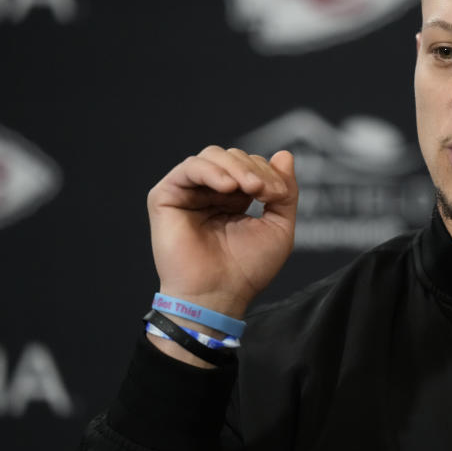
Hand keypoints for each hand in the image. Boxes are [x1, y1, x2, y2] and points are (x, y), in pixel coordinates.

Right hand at [146, 146, 297, 318]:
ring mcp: (187, 193)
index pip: (252, 166)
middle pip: (233, 157)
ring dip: (237, 167)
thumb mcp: (279, 227)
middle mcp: (209, 192)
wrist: (217, 295)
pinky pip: (189, 168)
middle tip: (265, 191)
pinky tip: (227, 187)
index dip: (269, 173)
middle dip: (255, 169)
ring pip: (212, 156)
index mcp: (234, 198)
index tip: (279, 195)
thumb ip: (286, 191)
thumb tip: (285, 154)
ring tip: (250, 188)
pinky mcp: (166, 197)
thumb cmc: (247, 269)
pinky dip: (211, 171)